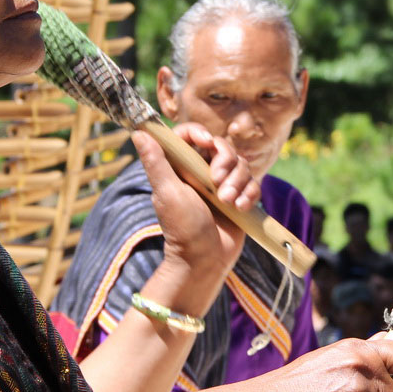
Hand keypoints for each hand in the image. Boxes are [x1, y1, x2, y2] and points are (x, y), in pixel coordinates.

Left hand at [133, 124, 254, 275]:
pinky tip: (239, 209)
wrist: (205, 259)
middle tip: (216, 181)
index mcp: (181, 166)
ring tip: (226, 202)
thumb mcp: (166, 192)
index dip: (198, 132)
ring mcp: (223, 183)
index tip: (206, 141)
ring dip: (237, 181)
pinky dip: (249, 194)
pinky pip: (253, 182)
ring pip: (241, 163)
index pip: (189, 135)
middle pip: (221, 145)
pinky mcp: (240, 196)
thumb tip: (138, 132)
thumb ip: (155, 162)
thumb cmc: (182, 227)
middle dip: (224, 160)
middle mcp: (202, 171)